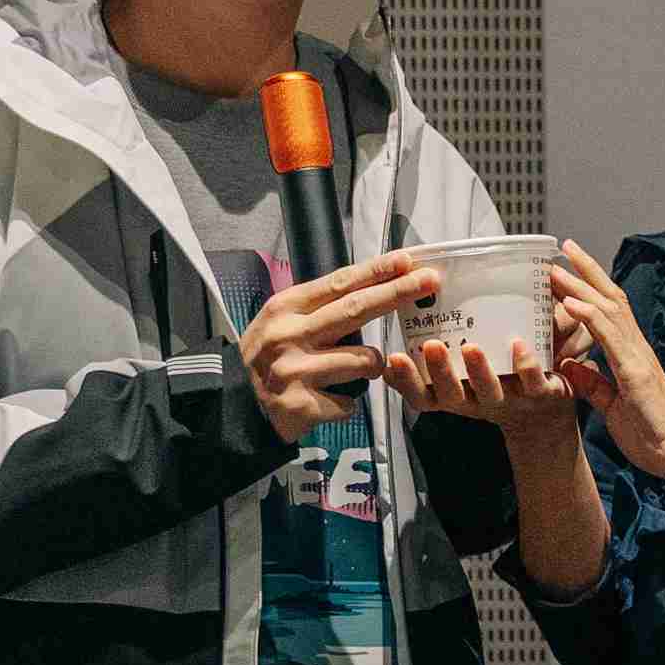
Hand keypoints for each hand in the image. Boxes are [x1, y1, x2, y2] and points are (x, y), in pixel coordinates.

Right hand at [240, 250, 438, 442]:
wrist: (234, 405)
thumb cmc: (269, 357)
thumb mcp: (282, 321)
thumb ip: (319, 307)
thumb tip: (375, 285)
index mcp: (285, 308)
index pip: (339, 284)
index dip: (376, 271)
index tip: (407, 260)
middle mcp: (288, 335)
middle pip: (356, 310)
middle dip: (398, 293)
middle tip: (431, 281)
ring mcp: (294, 371)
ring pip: (364, 361)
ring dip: (372, 367)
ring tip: (351, 372)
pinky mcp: (301, 404)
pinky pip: (351, 402)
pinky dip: (348, 402)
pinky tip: (327, 400)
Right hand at [381, 307, 591, 460]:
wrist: (548, 405)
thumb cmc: (499, 375)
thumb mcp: (465, 367)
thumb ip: (438, 348)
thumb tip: (406, 316)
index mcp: (457, 394)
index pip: (423, 396)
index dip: (406, 382)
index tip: (393, 358)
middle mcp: (478, 400)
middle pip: (452, 395)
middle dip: (439, 371)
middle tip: (430, 345)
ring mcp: (510, 398)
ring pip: (490, 390)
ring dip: (478, 370)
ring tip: (470, 346)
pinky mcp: (541, 393)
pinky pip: (533, 381)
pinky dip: (525, 364)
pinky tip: (518, 345)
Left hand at [543, 241, 664, 482]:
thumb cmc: (651, 435)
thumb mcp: (611, 406)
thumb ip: (593, 384)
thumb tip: (571, 364)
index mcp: (630, 354)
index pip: (609, 310)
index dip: (589, 286)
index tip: (565, 267)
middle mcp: (636, 347)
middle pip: (610, 297)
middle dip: (585, 271)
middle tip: (561, 247)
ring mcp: (637, 357)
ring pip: (609, 309)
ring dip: (581, 286)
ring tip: (556, 267)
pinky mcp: (636, 373)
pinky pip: (610, 337)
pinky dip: (590, 316)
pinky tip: (571, 302)